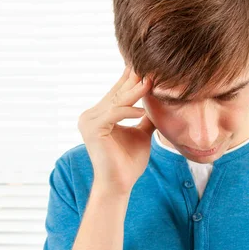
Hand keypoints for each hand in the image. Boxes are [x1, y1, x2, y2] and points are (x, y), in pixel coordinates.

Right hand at [77, 65, 155, 195]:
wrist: (119, 184)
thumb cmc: (129, 162)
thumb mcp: (141, 134)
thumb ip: (146, 118)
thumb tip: (159, 105)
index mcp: (101, 114)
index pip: (118, 92)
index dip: (132, 79)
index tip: (148, 66)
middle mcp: (91, 114)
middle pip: (117, 93)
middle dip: (135, 80)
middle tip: (150, 65)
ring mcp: (89, 121)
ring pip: (117, 101)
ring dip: (135, 91)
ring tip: (151, 81)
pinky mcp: (92, 129)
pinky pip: (114, 114)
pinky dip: (130, 111)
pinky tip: (143, 110)